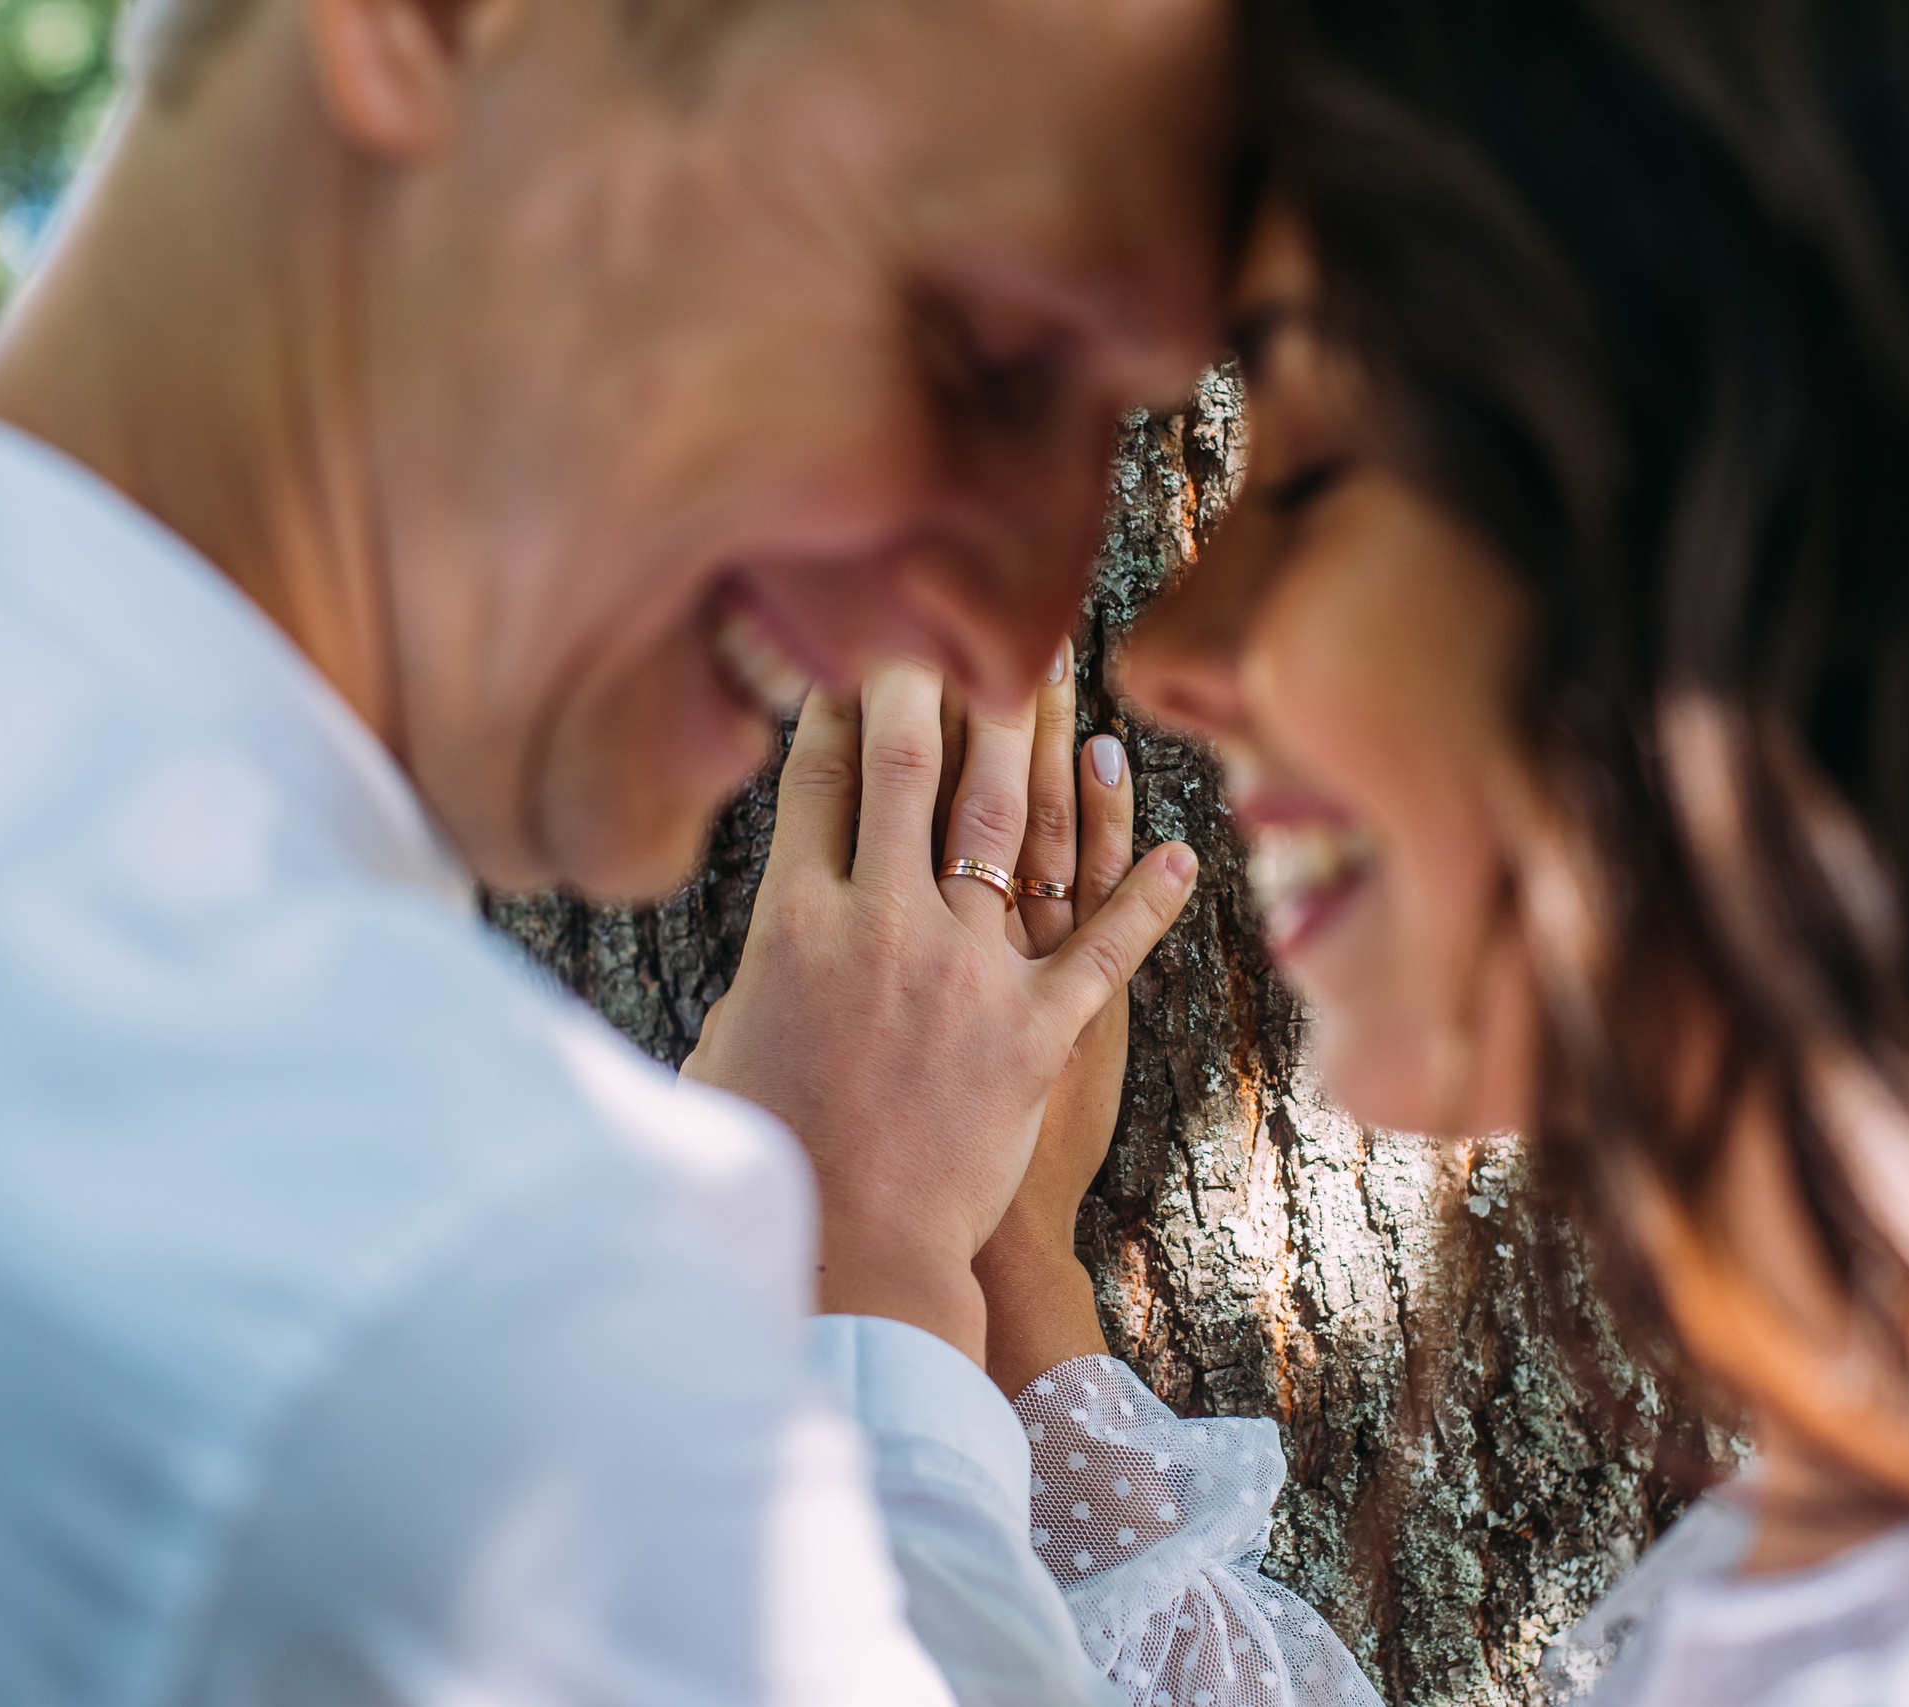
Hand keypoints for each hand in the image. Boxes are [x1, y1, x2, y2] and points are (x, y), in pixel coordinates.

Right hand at [683, 658, 1195, 1364]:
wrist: (849, 1255)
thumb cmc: (769, 1160)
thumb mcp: (723, 1049)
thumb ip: (745, 973)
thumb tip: (746, 941)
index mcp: (792, 924)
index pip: (813, 777)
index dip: (833, 699)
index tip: (851, 641)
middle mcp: (882, 923)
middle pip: (906, 765)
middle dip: (928, 675)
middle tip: (953, 612)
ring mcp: (967, 970)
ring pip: (1007, 823)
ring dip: (1033, 737)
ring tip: (1056, 667)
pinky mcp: (1037, 1029)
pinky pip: (1107, 946)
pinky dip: (1151, 895)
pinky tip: (1185, 844)